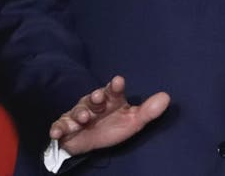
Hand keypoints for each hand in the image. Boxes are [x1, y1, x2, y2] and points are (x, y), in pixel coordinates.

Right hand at [49, 76, 170, 155]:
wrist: (88, 142)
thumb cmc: (112, 126)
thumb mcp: (132, 121)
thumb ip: (148, 111)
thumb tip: (167, 97)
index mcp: (110, 100)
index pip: (113, 90)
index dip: (115, 86)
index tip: (118, 82)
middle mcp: (93, 104)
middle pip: (93, 98)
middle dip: (95, 97)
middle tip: (98, 97)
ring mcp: (78, 115)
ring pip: (77, 111)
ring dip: (79, 113)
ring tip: (83, 118)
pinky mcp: (65, 127)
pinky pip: (59, 126)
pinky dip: (58, 128)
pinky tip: (57, 131)